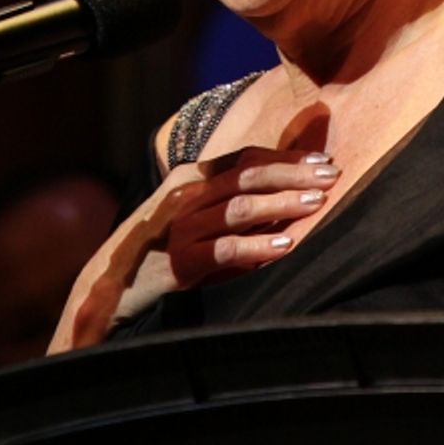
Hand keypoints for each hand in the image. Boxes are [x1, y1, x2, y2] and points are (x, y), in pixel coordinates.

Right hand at [48, 146, 339, 352]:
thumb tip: (289, 186)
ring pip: (237, 207)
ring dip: (280, 203)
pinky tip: (283, 244)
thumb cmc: (165, 248)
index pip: (244, 158)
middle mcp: (184, 196)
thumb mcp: (195, 214)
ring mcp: (178, 229)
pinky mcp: (177, 263)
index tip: (324, 160)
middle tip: (331, 176)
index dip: (286, 157)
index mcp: (191, 179)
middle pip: (246, 176)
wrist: (111, 287)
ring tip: (315, 203)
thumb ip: (232, 198)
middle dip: (292, 173)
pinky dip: (255, 246)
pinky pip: (222, 251)